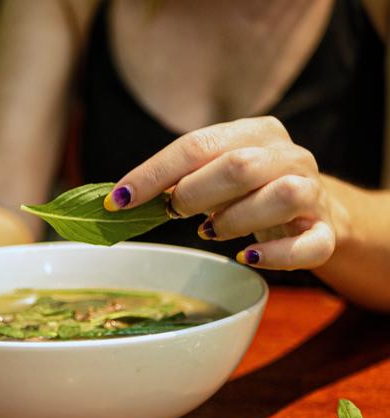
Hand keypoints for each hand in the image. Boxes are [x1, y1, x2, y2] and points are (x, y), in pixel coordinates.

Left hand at [105, 116, 339, 269]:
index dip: (153, 174)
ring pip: (280, 196)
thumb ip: (178, 181)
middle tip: (174, 212)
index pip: (197, 144)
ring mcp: (312, 192)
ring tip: (211, 232)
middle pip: (239, 166)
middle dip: (194, 193)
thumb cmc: (249, 194)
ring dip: (233, 221)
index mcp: (255, 132)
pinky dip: (274, 257)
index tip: (117, 199)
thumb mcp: (214, 177)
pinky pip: (308, 245)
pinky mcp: (325, 232)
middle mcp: (288, 155)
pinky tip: (247, 258)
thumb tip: (120, 199)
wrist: (315, 213)